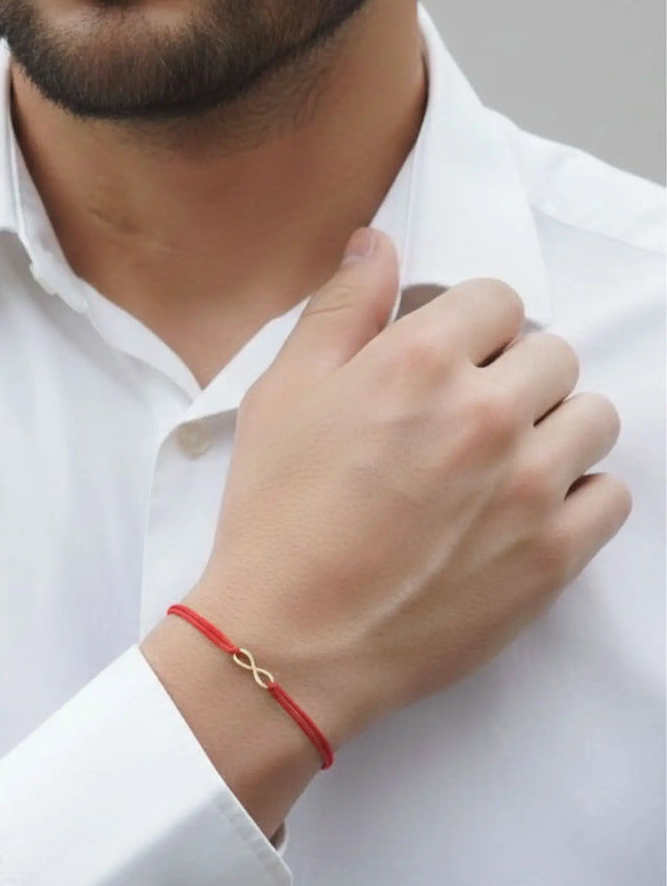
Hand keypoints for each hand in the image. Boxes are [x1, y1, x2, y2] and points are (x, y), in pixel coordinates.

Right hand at [183, 225, 631, 752]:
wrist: (289, 640)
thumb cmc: (275, 515)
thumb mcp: (281, 394)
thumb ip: (339, 309)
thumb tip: (376, 245)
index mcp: (417, 361)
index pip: (496, 298)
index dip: (467, 324)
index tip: (447, 356)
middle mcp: (485, 412)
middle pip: (551, 351)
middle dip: (511, 370)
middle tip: (462, 414)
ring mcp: (528, 487)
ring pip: (592, 415)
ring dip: (552, 425)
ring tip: (498, 460)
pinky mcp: (552, 556)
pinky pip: (610, 493)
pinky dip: (576, 492)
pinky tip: (522, 508)